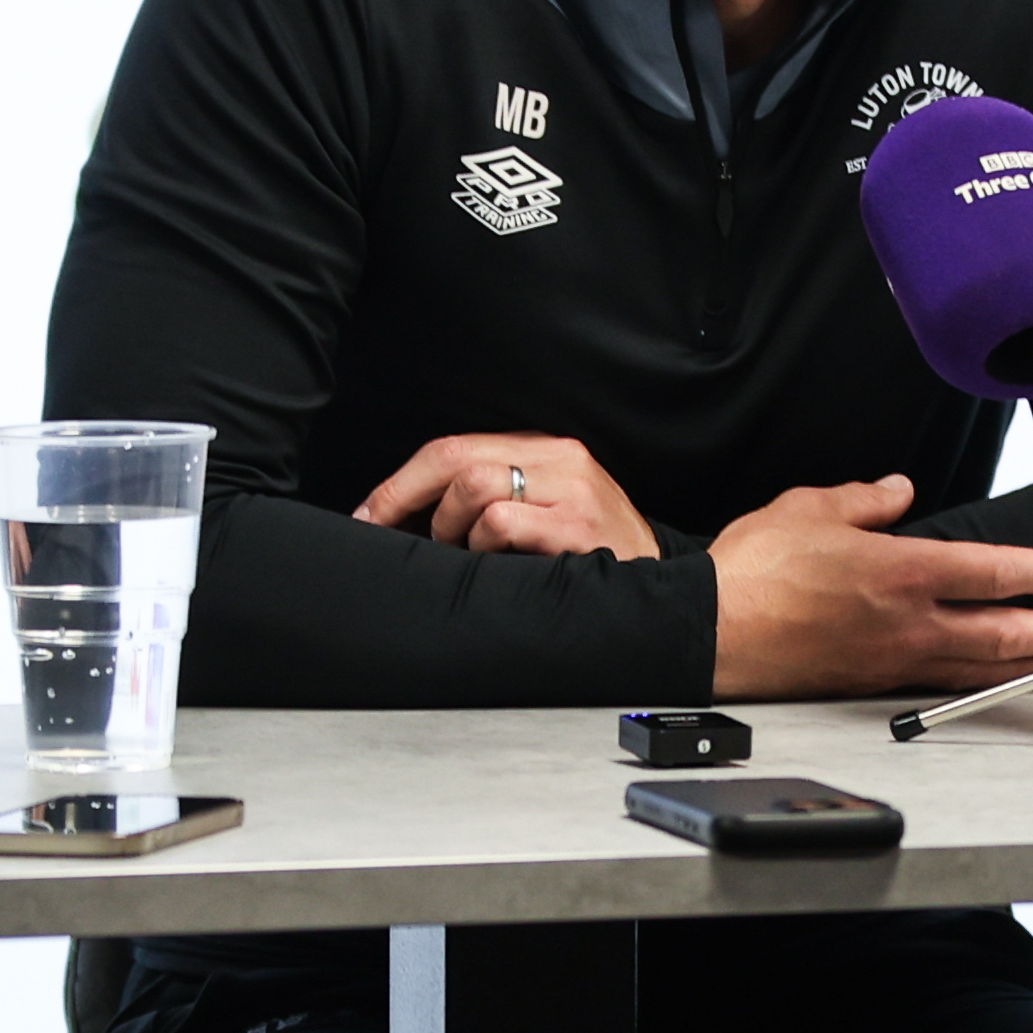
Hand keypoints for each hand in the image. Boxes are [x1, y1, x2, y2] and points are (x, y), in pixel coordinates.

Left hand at [354, 434, 661, 561]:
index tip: (371, 513)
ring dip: (449, 527)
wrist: (661, 586)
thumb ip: (495, 496)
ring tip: (461, 552)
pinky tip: (495, 564)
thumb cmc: (594, 554)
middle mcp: (560, 458)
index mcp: (546, 449)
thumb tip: (413, 514)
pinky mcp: (577, 525)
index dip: (402, 481)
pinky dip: (481, 546)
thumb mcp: (547, 508)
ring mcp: (571, 490)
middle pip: (454, 456)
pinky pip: (500, 523)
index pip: (455, 447)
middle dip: (403, 495)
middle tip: (381, 528)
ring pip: (473, 486)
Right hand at [705, 478, 1032, 700]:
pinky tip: (985, 678)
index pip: (990, 571)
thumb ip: (865, 499)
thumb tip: (897, 490)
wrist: (711, 633)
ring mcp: (891, 659)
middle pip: (999, 631)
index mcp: (901, 572)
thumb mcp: (811, 508)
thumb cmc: (752, 575)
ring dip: (1023, 665)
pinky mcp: (870, 681)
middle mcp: (907, 622)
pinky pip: (939, 682)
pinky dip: (975, 681)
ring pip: (975, 666)